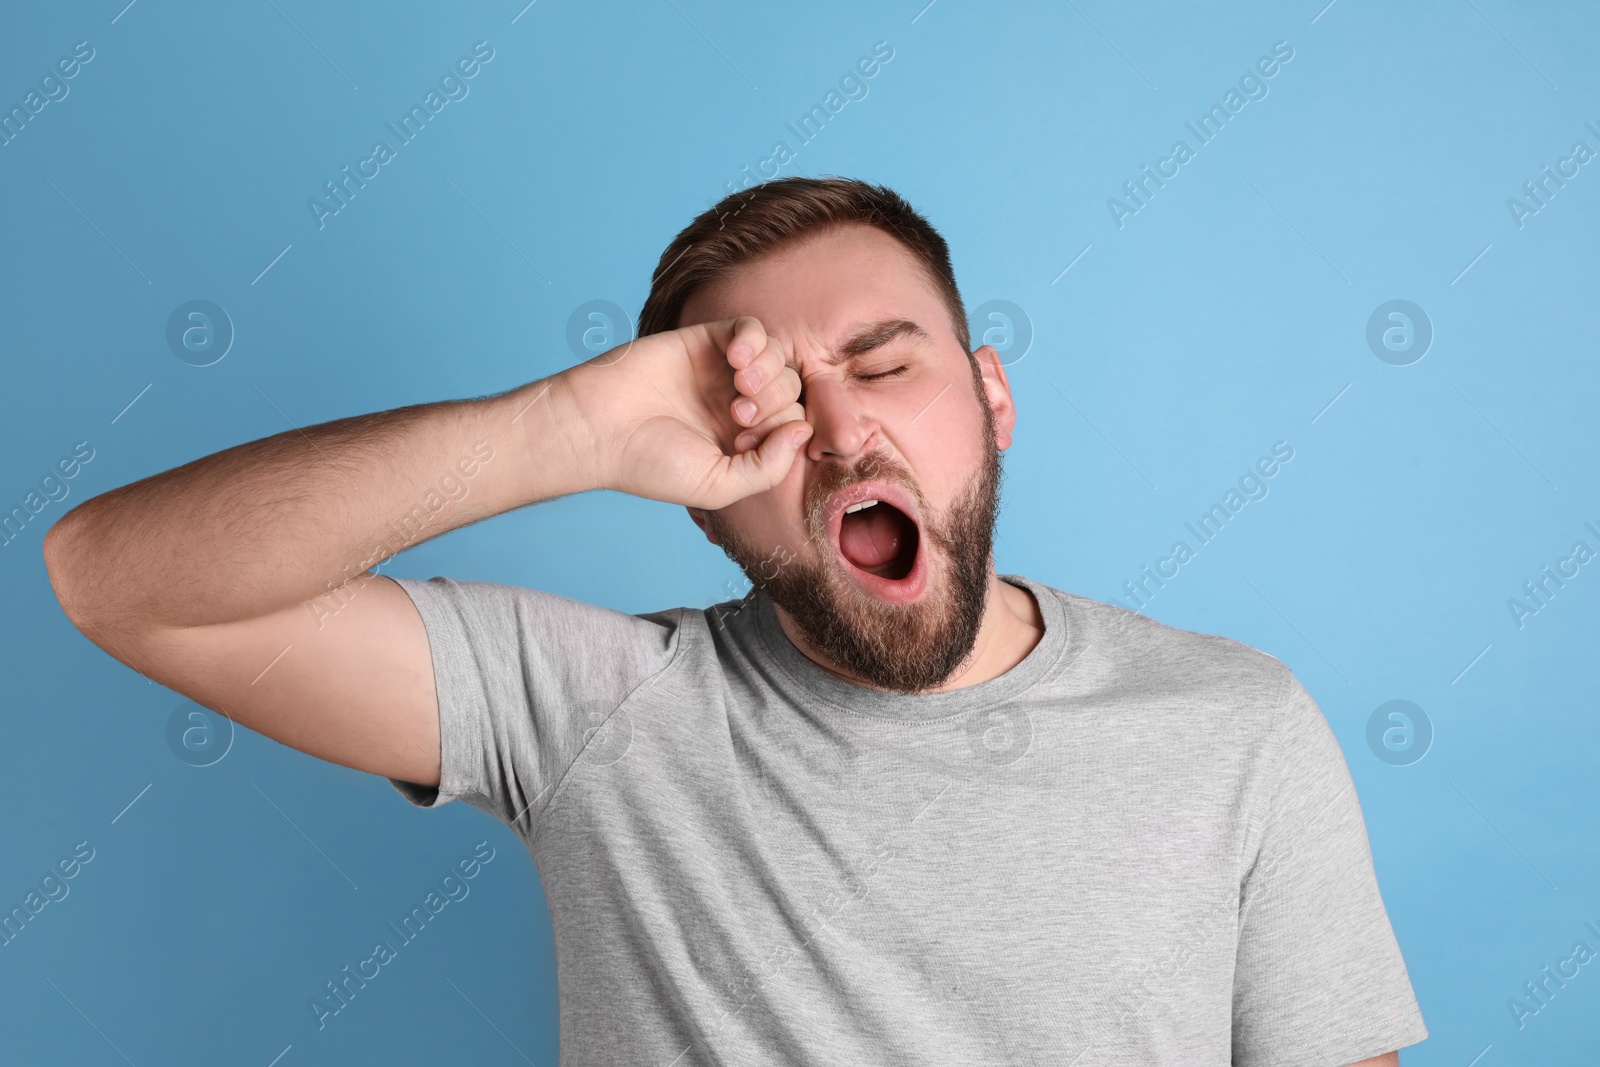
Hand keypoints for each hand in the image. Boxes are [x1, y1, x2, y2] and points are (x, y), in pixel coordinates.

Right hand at [560, 315, 811, 509]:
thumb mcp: (719, 484)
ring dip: (768, 372)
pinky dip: (753, 338)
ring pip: (776, 357)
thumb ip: (769, 466)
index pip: (790, 424)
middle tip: (737, 416)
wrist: (599, 428)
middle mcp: (736, 404)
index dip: (781, 429)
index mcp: (741, 441)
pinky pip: (750, 328)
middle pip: (789, 389)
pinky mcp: (703, 340)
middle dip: (774, 402)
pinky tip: (734, 358)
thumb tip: (803, 431)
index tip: (740, 441)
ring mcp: (721, 371)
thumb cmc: (651, 464)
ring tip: (737, 388)